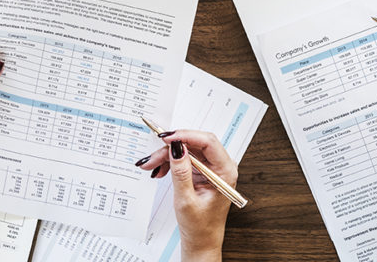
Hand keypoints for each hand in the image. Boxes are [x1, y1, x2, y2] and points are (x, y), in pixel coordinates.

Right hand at [137, 130, 237, 261]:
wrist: (201, 241)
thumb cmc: (199, 226)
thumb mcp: (186, 200)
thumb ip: (181, 172)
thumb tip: (176, 148)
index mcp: (225, 172)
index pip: (208, 142)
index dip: (186, 136)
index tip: (166, 138)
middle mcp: (220, 167)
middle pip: (195, 144)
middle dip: (171, 149)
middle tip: (152, 158)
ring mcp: (211, 168)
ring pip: (187, 150)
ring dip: (167, 156)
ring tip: (151, 167)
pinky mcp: (202, 171)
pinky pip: (184, 159)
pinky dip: (170, 163)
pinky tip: (159, 171)